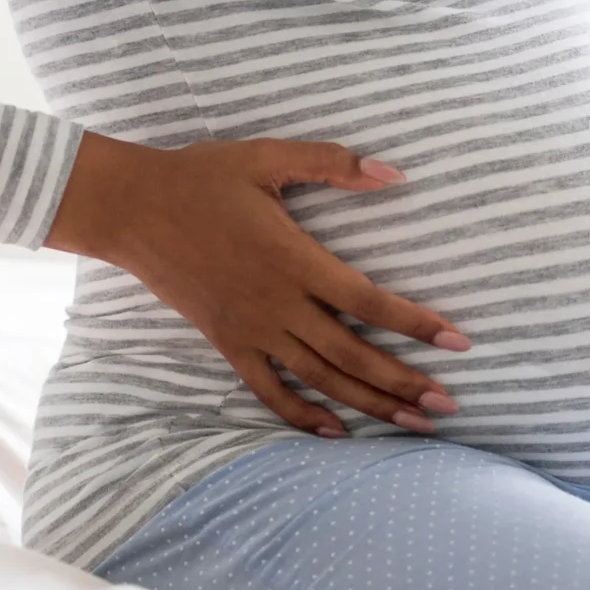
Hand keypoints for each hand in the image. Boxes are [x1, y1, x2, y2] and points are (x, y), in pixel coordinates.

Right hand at [43, 130, 472, 435]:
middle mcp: (277, 303)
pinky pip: (266, 390)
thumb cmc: (203, 177)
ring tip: (412, 424)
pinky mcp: (225, 342)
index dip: (416, 323)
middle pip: (352, 354)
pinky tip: (334, 432)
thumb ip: (332, 163)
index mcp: (295, 258)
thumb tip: (394, 172)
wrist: (130, 208)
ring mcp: (250, 328)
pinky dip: (300, 415)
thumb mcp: (268, 158)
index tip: (458, 341)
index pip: (368, 301)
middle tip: (448, 406)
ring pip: (318, 378)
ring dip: (368, 404)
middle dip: (404, 382)